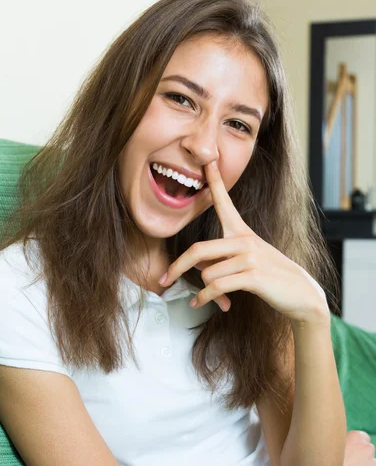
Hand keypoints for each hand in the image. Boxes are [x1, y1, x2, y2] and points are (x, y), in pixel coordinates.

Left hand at [159, 160, 327, 323]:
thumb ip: (221, 260)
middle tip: (164, 279)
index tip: (208, 162)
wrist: (301, 295)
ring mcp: (250, 257)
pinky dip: (204, 299)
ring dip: (202, 290)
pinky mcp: (253, 276)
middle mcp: (245, 240)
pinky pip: (217, 287)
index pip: (225, 203)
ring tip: (206, 297)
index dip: (215, 182)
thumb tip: (196, 267)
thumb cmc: (271, 278)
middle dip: (177, 267)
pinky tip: (199, 303)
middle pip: (199, 250)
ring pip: (207, 274)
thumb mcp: (246, 262)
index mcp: (242, 233)